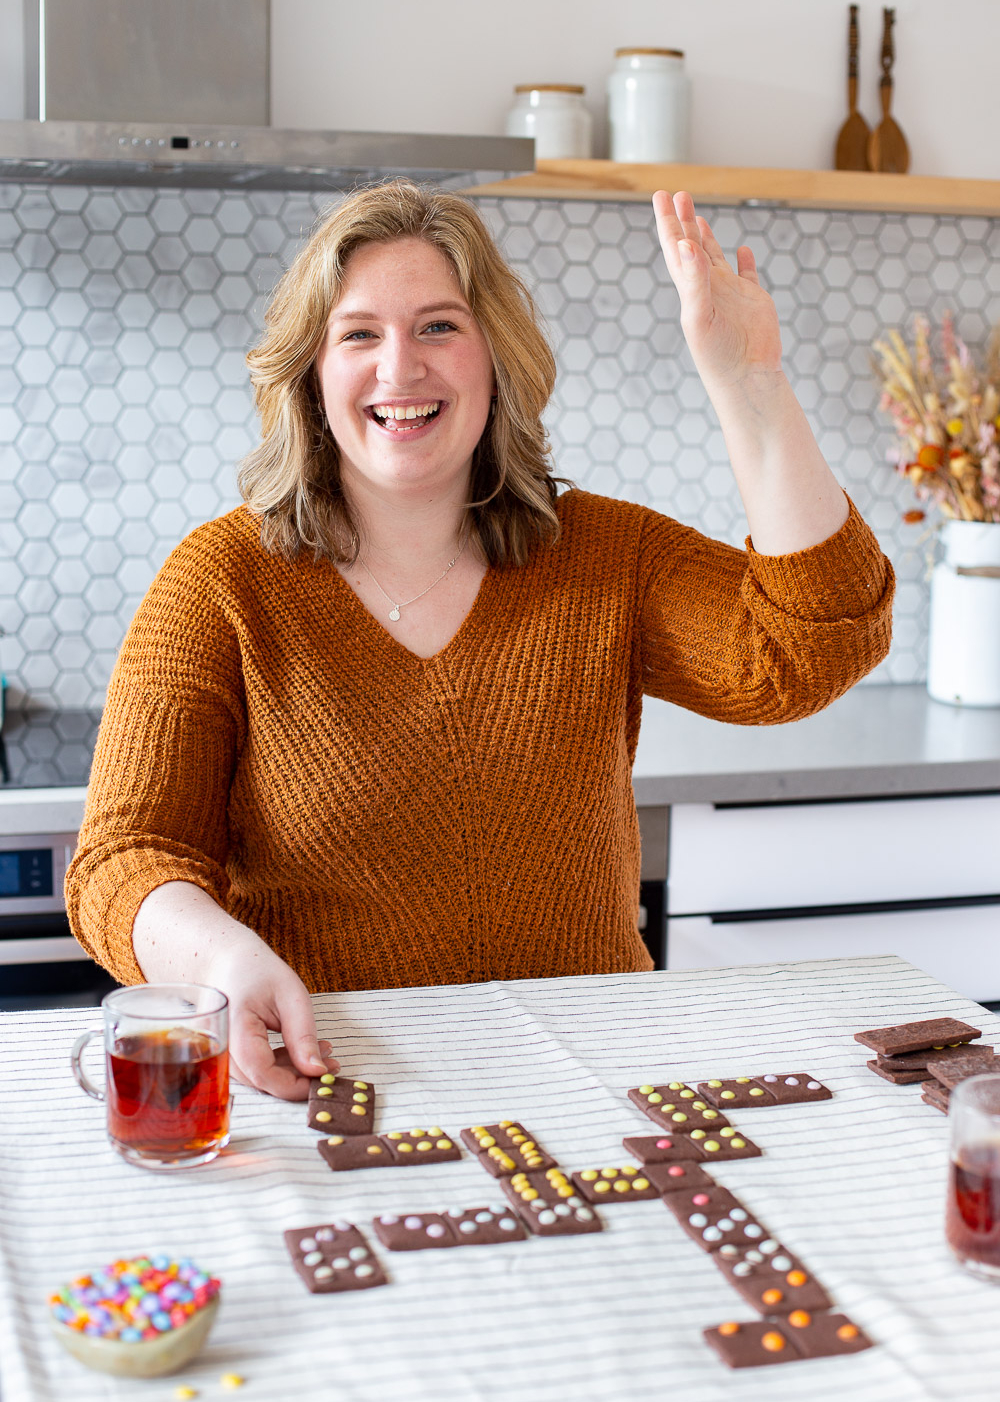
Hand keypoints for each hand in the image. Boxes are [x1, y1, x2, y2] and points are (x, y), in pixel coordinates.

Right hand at [205, 939, 339, 1100]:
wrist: (225, 961)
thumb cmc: (257, 971)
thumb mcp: (291, 997)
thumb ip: (302, 1037)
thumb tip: (317, 1073)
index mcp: (234, 1027)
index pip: (262, 1072)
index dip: (294, 1084)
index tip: (324, 1079)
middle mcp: (219, 1046)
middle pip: (260, 1080)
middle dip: (298, 1078)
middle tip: (332, 1063)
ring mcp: (218, 1054)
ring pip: (258, 1078)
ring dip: (291, 1073)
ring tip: (322, 1053)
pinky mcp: (226, 1056)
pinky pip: (253, 1071)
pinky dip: (278, 1066)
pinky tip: (300, 1053)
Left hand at [652, 190, 782, 393]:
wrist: (746, 377)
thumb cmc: (718, 354)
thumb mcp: (700, 316)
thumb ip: (693, 280)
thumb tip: (684, 244)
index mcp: (690, 289)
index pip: (675, 248)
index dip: (668, 222)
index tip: (661, 195)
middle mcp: (708, 288)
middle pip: (692, 247)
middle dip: (683, 221)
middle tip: (678, 194)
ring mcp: (731, 293)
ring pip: (715, 258)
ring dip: (706, 238)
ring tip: (698, 217)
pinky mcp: (753, 300)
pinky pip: (747, 275)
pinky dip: (744, 262)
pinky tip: (742, 251)